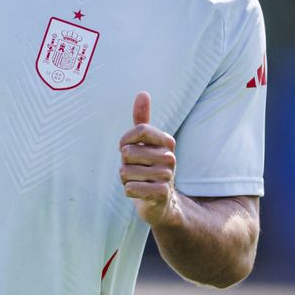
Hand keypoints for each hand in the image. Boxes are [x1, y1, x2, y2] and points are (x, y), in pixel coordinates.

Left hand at [119, 91, 178, 225]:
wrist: (162, 201)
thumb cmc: (150, 167)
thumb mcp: (145, 143)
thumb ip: (142, 118)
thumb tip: (143, 93)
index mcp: (167, 141)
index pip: (140, 129)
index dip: (125, 140)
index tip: (126, 148)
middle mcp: (170, 157)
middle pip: (128, 153)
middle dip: (124, 164)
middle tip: (136, 170)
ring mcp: (167, 176)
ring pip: (125, 172)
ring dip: (126, 179)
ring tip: (139, 181)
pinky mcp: (162, 193)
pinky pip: (130, 188)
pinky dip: (129, 191)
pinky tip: (140, 192)